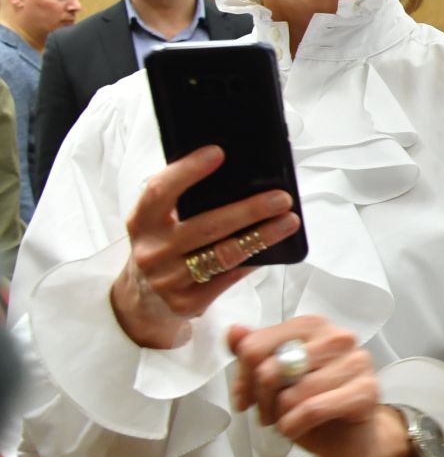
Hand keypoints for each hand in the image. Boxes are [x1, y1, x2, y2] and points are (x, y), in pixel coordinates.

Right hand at [109, 146, 302, 348]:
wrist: (142, 302)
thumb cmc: (162, 249)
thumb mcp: (157, 224)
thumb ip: (183, 203)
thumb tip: (237, 176)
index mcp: (141, 222)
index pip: (160, 191)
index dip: (188, 171)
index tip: (218, 153)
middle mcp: (152, 251)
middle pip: (207, 226)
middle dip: (249, 210)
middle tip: (282, 198)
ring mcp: (168, 280)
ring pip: (223, 255)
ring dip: (261, 237)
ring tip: (289, 221)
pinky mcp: (186, 303)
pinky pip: (229, 278)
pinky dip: (254, 261)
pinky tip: (273, 249)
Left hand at [227, 316, 413, 456]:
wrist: (353, 437)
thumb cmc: (313, 404)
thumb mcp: (276, 380)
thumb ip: (255, 354)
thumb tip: (234, 331)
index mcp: (313, 326)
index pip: (256, 344)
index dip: (242, 377)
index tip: (244, 399)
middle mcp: (337, 337)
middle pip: (270, 369)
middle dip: (262, 399)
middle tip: (268, 414)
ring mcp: (356, 362)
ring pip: (292, 393)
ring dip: (280, 416)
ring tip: (287, 421)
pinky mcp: (367, 390)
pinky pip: (312, 409)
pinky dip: (294, 426)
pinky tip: (296, 430)